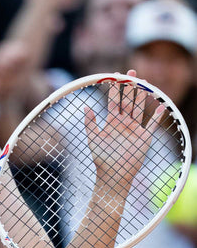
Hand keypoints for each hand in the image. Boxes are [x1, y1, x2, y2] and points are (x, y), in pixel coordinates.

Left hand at [85, 69, 163, 193]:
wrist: (113, 175)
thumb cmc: (101, 159)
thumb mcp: (93, 140)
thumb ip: (90, 124)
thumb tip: (86, 107)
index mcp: (111, 121)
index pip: (114, 100)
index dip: (114, 88)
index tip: (114, 75)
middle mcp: (124, 123)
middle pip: (128, 100)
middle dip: (130, 86)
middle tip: (131, 72)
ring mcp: (135, 129)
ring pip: (140, 108)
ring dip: (142, 96)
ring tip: (144, 83)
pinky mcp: (144, 138)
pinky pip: (152, 125)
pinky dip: (157, 116)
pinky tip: (160, 105)